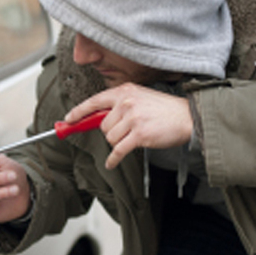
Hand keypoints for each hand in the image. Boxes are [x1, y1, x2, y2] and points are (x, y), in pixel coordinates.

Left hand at [65, 83, 192, 168]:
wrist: (187, 117)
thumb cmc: (164, 110)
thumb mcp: (141, 97)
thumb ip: (121, 104)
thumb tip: (98, 118)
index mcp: (125, 91)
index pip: (94, 101)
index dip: (79, 112)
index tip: (69, 119)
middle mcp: (126, 102)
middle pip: (102, 125)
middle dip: (111, 132)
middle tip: (127, 132)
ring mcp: (132, 118)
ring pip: (110, 138)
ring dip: (119, 143)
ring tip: (134, 137)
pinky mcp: (139, 134)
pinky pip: (118, 151)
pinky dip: (113, 159)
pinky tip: (111, 163)